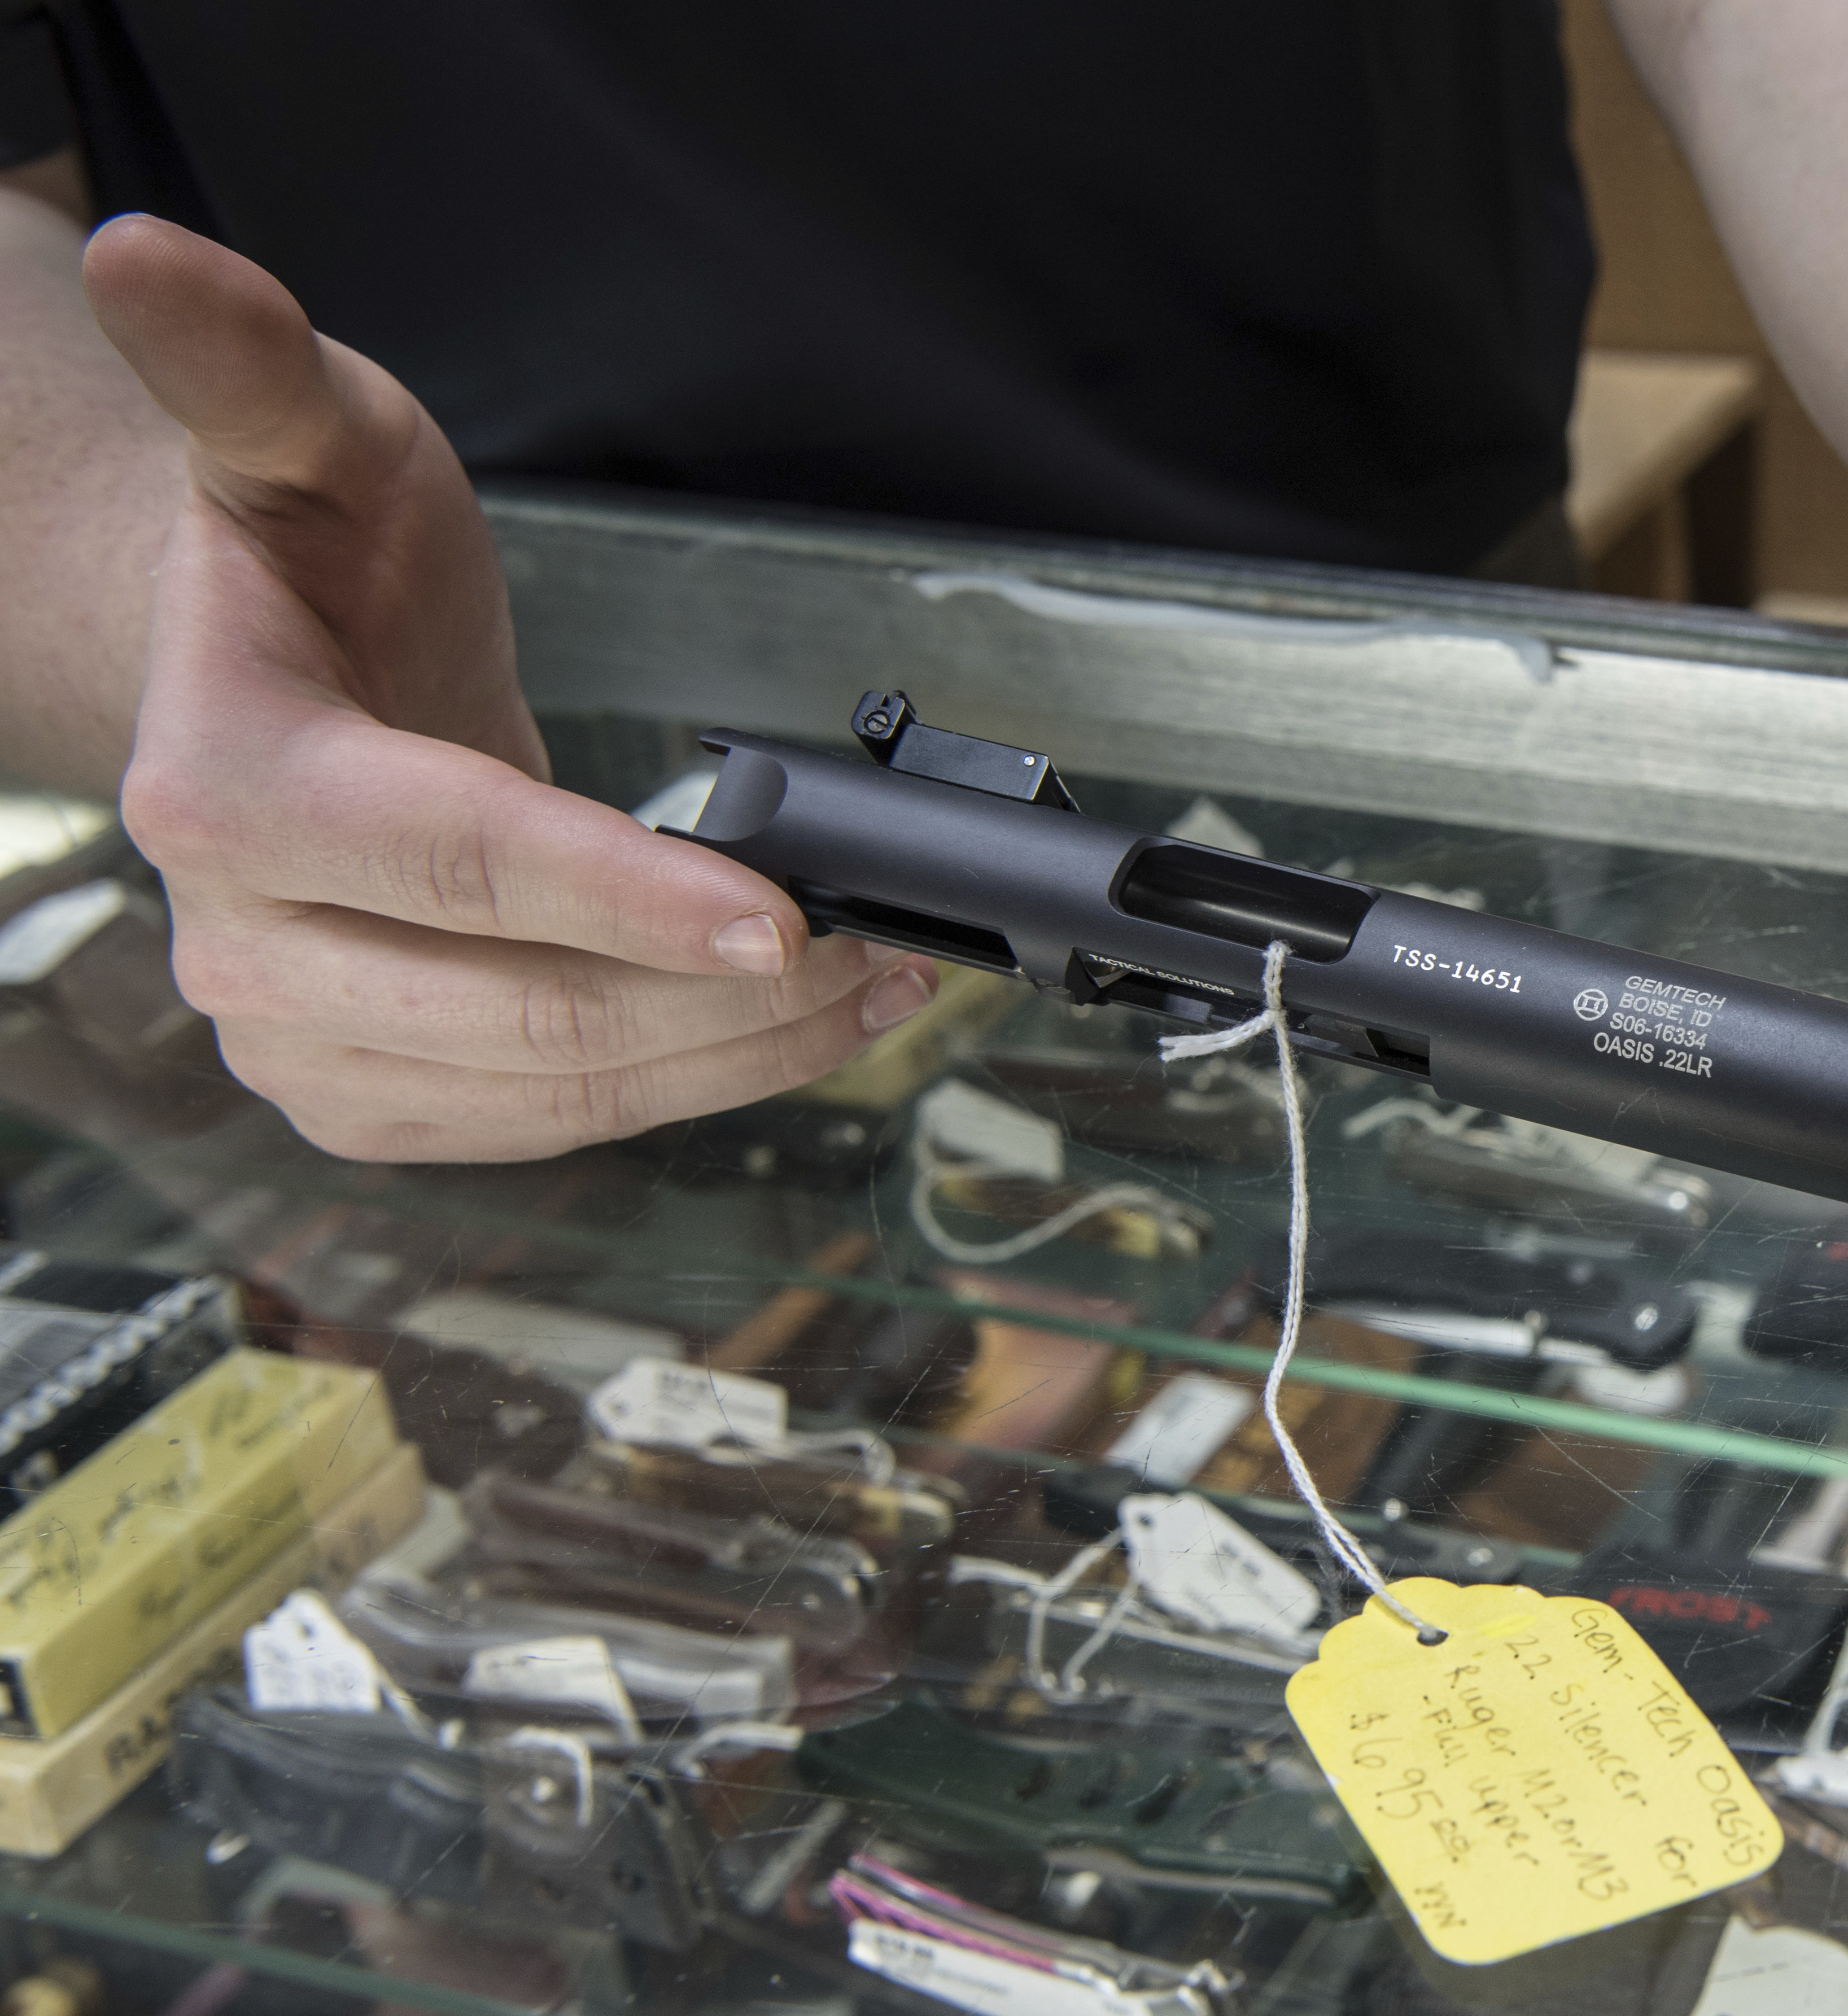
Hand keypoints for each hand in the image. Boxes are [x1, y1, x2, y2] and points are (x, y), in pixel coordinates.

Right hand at [81, 217, 931, 1162]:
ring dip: (743, 1050)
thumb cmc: (314, 565)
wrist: (279, 679)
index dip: (631, 898)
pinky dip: (690, 1082)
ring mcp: (304, 1043)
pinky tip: (789, 1024)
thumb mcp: (305, 441)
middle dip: (735, 992)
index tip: (783, 914)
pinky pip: (558, 1123)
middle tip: (882, 941)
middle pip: (534, 1007)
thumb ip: (254, 366)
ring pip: (566, 1088)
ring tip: (878, 983)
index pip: (463, 864)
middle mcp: (247, 947)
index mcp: (228, 791)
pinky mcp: (374, 1101)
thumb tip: (165, 260)